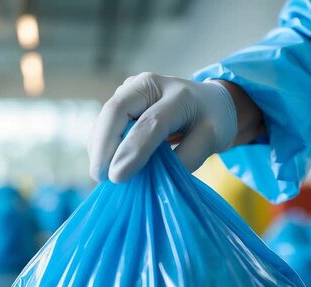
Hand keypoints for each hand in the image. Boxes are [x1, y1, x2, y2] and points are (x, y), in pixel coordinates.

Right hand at [88, 72, 237, 182]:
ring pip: (104, 117)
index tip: (118, 178)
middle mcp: (148, 84)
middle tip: (101, 177)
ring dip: (98, 147)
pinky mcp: (120, 100)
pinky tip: (104, 163)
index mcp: (177, 93)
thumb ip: (187, 158)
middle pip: (116, 110)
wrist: (207, 101)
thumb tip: (153, 178)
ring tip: (101, 176)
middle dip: (103, 146)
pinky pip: (104, 123)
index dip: (132, 150)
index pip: (151, 122)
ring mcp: (130, 89)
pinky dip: (101, 145)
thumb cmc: (211, 121)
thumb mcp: (211, 140)